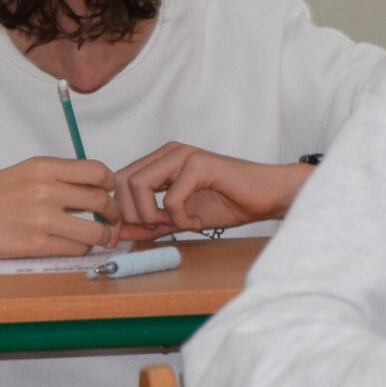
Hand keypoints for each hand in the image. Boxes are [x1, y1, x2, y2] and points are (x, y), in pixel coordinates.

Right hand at [0, 157, 119, 257]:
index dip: (110, 183)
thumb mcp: (25, 172)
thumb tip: (94, 188)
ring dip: (103, 236)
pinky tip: (73, 245)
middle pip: (101, 200)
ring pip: (95, 231)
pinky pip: (75, 249)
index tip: (109, 191)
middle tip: (112, 219)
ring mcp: (41, 219)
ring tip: (100, 237)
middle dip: (113, 213)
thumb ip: (58, 177)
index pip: (97, 171)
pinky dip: (81, 249)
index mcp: (44, 167)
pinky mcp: (35, 245)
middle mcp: (45, 190)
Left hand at [109, 144, 310, 243]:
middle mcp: (168, 152)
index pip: (119, 180)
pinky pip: (171, 198)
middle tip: (159, 228)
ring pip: (139, 185)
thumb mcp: (179, 219)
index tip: (138, 233)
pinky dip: (181, 218)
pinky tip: (198, 221)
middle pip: (123, 182)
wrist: (266, 197)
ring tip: (179, 223)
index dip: (122, 210)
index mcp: (161, 160)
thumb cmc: (228, 203)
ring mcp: (183, 155)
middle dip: (134, 214)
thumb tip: (119, 234)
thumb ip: (150, 224)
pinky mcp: (199, 164)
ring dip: (154, 215)